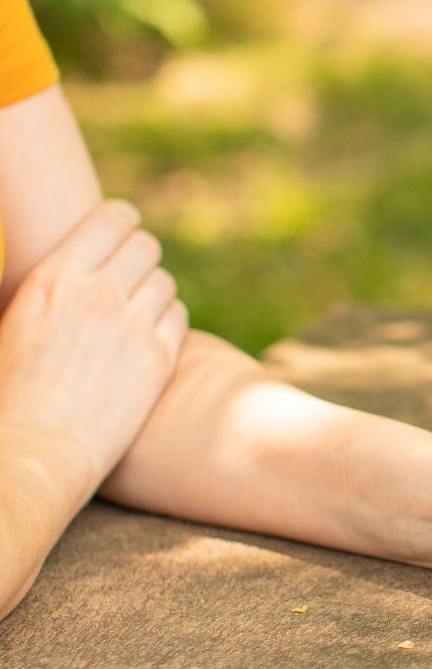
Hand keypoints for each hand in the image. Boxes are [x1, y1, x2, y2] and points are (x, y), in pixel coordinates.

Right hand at [0, 201, 186, 490]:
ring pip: (165, 282)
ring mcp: (133, 324)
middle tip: (131, 273)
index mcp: (55, 277)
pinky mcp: (159, 358)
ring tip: (136, 310)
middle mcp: (98, 293)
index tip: (124, 228)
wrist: (34, 448)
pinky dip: (167, 320)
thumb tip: (64, 273)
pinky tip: (150, 336)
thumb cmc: (8, 391)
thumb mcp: (13, 320)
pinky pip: (178, 317)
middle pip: (146, 246)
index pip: (111, 219)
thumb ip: (48, 290)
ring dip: (153, 290)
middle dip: (140, 256)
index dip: (123, 220)